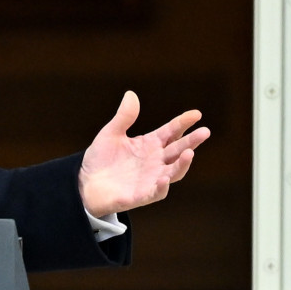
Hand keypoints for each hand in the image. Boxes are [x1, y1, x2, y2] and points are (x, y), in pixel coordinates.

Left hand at [76, 91, 208, 217]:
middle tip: (205, 132)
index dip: (183, 123)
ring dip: (182, 164)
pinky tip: (164, 179)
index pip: (171, 131)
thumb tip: (131, 94)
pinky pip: (156, 192)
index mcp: (150, 144)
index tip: (196, 114)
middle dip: (191, 141)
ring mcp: (151, 178)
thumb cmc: (100, 159)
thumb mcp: (110, 134)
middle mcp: (156, 161)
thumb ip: (123, 117)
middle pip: (178, 150)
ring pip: (174, 172)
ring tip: (189, 153)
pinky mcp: (142, 195)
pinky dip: (162, 187)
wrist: (85, 184)